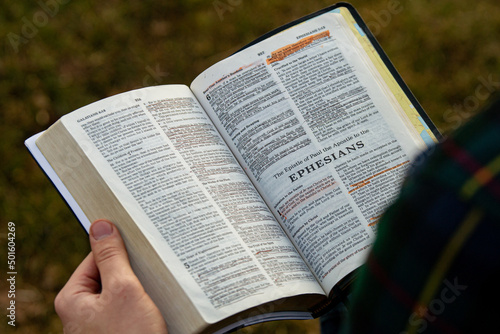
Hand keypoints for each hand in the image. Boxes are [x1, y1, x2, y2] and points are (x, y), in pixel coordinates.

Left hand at [55, 219, 167, 333]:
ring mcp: (100, 325)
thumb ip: (111, 257)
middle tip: (152, 264)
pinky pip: (129, 309)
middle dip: (132, 270)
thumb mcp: (122, 289)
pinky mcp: (117, 332)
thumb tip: (100, 225)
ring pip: (122, 293)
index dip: (117, 249)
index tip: (138, 242)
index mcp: (73, 298)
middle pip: (109, 275)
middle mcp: (82, 313)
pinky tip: (159, 301)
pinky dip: (143, 302)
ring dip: (141, 287)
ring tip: (158, 283)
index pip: (94, 258)